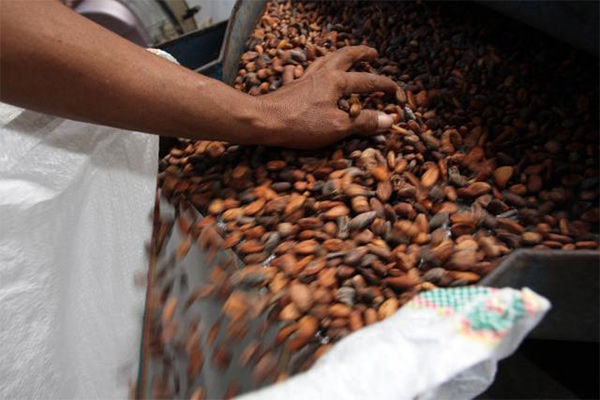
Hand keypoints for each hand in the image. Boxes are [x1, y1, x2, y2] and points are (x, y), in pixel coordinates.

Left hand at [256, 46, 396, 148]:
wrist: (262, 121)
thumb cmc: (301, 124)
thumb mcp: (337, 127)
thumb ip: (363, 122)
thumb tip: (388, 120)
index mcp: (336, 82)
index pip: (366, 81)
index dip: (383, 85)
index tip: (396, 89)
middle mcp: (320, 75)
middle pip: (344, 57)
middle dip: (360, 54)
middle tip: (372, 53)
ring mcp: (303, 79)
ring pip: (322, 60)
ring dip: (336, 55)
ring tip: (343, 55)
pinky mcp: (288, 87)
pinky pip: (296, 71)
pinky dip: (301, 67)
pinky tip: (298, 67)